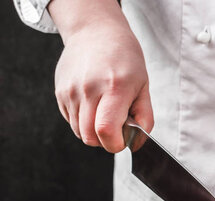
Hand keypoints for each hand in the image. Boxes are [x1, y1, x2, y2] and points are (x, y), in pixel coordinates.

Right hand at [52, 2, 152, 152]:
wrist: (96, 32)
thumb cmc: (125, 59)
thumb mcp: (143, 86)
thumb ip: (144, 118)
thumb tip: (136, 144)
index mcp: (114, 88)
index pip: (106, 130)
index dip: (115, 144)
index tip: (122, 141)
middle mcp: (89, 90)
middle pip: (90, 136)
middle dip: (105, 142)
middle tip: (116, 128)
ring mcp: (71, 91)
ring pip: (79, 132)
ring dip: (93, 132)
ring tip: (105, 113)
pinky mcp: (60, 92)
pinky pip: (71, 121)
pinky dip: (83, 121)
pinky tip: (93, 105)